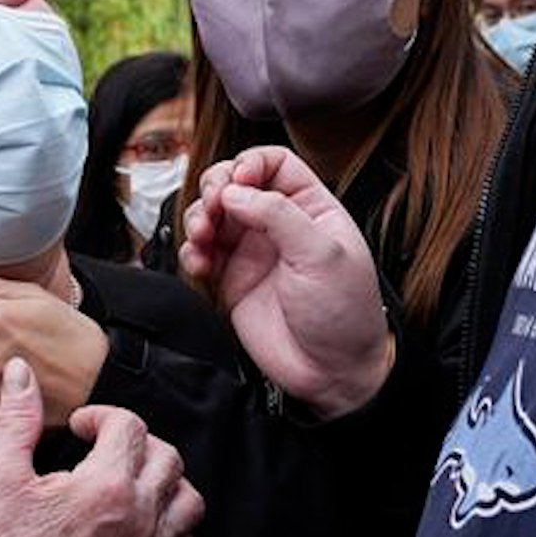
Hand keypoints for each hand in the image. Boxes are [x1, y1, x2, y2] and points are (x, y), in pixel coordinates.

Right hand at [0, 359, 204, 536]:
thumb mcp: (0, 478)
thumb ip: (17, 419)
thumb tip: (21, 376)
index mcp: (105, 485)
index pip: (129, 426)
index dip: (102, 417)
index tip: (82, 428)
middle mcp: (139, 517)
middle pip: (166, 456)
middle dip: (136, 444)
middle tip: (105, 453)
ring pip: (189, 500)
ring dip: (164, 483)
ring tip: (132, 484)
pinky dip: (177, 534)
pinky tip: (147, 529)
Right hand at [178, 146, 391, 417]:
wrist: (332, 372)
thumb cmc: (345, 314)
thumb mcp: (322, 255)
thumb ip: (279, 215)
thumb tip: (236, 191)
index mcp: (310, 208)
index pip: (274, 164)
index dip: (250, 164)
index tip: (239, 183)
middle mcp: (277, 225)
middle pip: (233, 182)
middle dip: (216, 188)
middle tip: (214, 207)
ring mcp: (251, 252)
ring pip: (210, 215)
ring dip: (197, 218)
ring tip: (203, 236)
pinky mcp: (229, 281)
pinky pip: (199, 254)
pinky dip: (190, 253)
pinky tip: (200, 264)